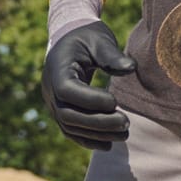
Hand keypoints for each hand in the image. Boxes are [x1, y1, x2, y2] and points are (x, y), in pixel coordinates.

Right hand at [42, 19, 135, 146]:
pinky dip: (88, 140)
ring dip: (97, 134)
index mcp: (56, 68)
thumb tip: (131, 68)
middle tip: (125, 122)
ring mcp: (52, 103)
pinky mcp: (60, 111)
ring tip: (124, 133)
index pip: (67, 91)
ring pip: (70, 126)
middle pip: (68, 114)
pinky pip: (71, 131)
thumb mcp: (100, 39)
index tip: (115, 101)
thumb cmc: (87, 37)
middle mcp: (49, 89)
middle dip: (97, 122)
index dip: (90, 100)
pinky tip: (109, 144)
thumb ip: (112, 55)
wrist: (70, 39)